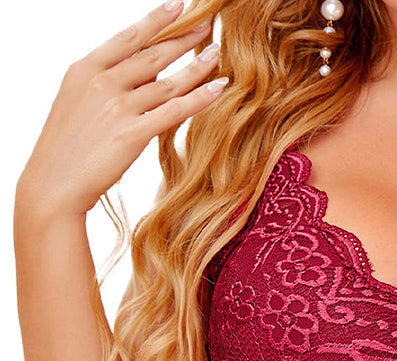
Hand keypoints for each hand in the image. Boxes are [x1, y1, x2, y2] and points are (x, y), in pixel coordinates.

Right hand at [17, 1, 225, 215]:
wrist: (54, 183)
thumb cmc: (67, 148)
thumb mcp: (78, 104)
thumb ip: (106, 85)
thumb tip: (141, 76)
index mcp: (85, 69)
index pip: (127, 38)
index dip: (156, 20)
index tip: (177, 6)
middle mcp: (102, 83)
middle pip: (152, 55)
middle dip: (182, 38)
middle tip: (206, 24)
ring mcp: (117, 107)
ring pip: (166, 82)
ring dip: (196, 66)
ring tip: (216, 53)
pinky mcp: (132, 134)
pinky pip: (174, 111)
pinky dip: (199, 97)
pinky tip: (218, 88)